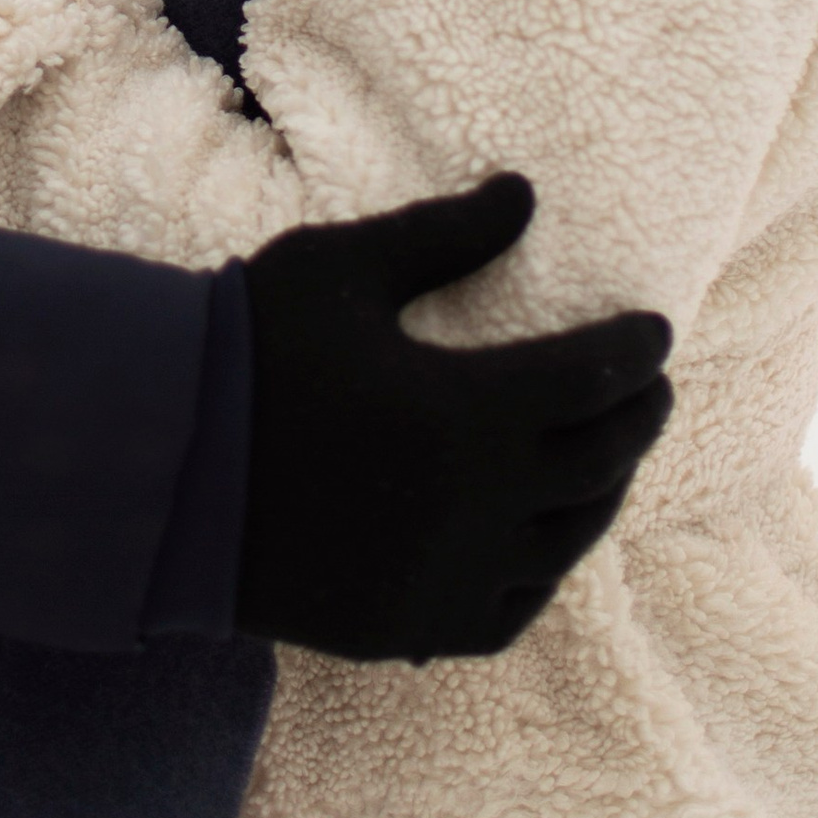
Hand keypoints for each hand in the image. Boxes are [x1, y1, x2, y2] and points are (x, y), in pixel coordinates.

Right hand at [236, 175, 673, 663]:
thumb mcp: (344, 269)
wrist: (161, 464)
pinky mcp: (409, 626)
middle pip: (598, 463)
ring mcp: (445, 577)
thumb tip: (523, 192)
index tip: (656, 331)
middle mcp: (474, 506)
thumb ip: (444, 235)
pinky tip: (541, 540)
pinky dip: (540, 571)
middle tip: (651, 389)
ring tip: (611, 457)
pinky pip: (508, 609)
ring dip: (603, 494)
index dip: (634, 354)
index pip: (592, 382)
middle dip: (637, 420)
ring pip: (566, 542)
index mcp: (465, 412)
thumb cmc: (250, 347)